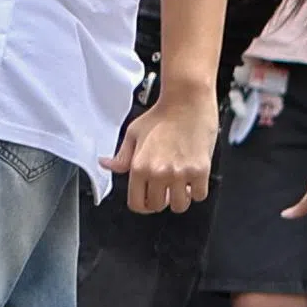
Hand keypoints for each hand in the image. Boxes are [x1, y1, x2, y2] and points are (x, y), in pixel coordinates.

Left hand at [115, 85, 218, 215]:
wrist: (187, 100)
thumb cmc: (161, 114)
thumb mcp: (133, 134)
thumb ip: (122, 156)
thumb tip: (107, 165)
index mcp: (139, 166)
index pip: (137, 204)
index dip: (142, 204)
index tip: (148, 200)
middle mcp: (159, 173)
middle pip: (158, 206)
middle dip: (161, 200)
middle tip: (165, 188)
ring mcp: (180, 173)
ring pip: (180, 205)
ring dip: (180, 198)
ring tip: (180, 184)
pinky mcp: (200, 170)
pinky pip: (199, 195)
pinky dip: (196, 190)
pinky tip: (192, 178)